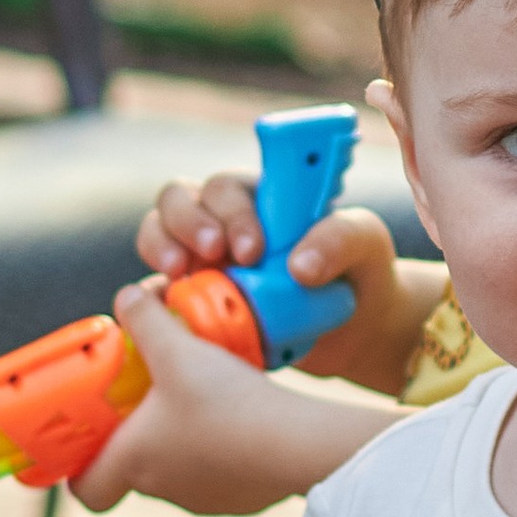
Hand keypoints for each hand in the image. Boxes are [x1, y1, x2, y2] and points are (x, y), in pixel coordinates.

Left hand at [69, 281, 391, 513]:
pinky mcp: (243, 500)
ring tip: (202, 397)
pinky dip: (224, 449)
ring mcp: (206, 500)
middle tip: (151, 395)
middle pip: (135, 470)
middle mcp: (164, 490)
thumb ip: (146, 319)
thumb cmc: (226, 402)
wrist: (298, 444)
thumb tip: (126, 296)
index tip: (89, 440)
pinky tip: (242, 417)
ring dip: (183, 439)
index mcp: (134, 462)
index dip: (79, 468)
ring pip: (180, 470)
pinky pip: (222, 474)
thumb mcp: (178, 349)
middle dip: (139, 434)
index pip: (86, 490)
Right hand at [133, 174, 433, 392]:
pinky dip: (151, 297)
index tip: (253, 249)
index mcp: (259, 197)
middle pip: (178, 200)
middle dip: (188, 224)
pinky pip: (157, 293)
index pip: (225, 187)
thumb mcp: (365, 242)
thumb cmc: (359, 269)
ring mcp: (203, 261)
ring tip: (180, 276)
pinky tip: (165, 311)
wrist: (355, 329)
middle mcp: (222, 221)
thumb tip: (298, 267)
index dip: (229, 211)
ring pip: (158, 235)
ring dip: (161, 248)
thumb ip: (340, 237)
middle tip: (214, 255)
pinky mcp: (195, 302)